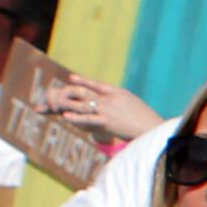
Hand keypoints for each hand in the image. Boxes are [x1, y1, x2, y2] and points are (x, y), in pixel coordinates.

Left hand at [38, 70, 155, 142]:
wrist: (153, 128)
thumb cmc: (146, 117)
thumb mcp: (133, 103)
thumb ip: (121, 100)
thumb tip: (115, 100)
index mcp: (117, 92)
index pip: (96, 84)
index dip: (83, 81)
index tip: (71, 78)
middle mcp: (109, 99)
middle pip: (84, 93)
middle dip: (68, 94)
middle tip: (55, 95)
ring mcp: (107, 110)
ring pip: (83, 105)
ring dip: (67, 105)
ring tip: (54, 104)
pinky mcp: (107, 123)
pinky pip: (88, 119)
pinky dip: (76, 117)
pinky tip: (65, 117)